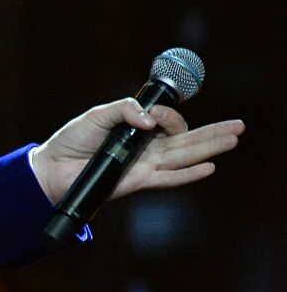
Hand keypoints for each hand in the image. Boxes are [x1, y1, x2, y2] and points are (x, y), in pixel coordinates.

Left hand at [30, 99, 242, 203]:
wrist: (52, 168)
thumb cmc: (73, 141)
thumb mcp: (98, 115)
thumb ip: (125, 110)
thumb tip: (149, 120)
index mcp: (139, 130)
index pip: (167, 122)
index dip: (168, 115)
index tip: (152, 113)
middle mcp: (147, 148)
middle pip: (187, 139)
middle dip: (214, 131)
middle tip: (239, 125)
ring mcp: (145, 166)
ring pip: (184, 156)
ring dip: (210, 148)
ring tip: (234, 140)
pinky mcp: (137, 181)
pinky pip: (168, 178)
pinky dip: (187, 174)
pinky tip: (209, 167)